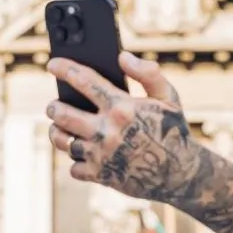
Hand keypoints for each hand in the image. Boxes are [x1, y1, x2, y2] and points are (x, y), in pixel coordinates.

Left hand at [46, 53, 202, 201]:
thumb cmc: (173, 130)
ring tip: (59, 127)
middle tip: (54, 104)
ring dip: (57, 132)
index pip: (85, 81)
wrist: (179, 174)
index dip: (65, 69)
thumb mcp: (168, 98)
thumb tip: (122, 57)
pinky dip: (76, 160)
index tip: (52, 64)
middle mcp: (107, 130)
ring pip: (62, 140)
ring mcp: (100, 155)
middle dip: (53, 106)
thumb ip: (148, 73)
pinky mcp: (98, 175)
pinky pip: (73, 166)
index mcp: (122, 108)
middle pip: (62, 113)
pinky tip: (83, 153)